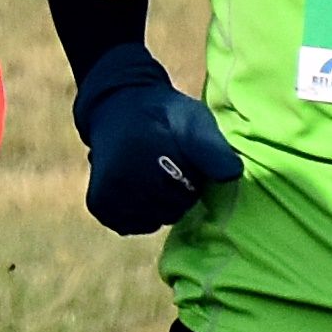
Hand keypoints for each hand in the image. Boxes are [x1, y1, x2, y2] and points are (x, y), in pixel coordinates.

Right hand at [67, 43, 242, 234]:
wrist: (118, 106)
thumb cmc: (163, 114)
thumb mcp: (192, 120)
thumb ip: (211, 147)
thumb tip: (233, 174)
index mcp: (145, 154)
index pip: (187, 192)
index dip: (193, 178)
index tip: (184, 158)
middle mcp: (121, 177)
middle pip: (171, 210)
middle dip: (178, 194)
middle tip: (171, 168)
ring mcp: (108, 194)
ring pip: (153, 221)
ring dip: (161, 206)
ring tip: (155, 177)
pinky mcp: (99, 204)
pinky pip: (131, 225)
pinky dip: (142, 215)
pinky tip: (142, 192)